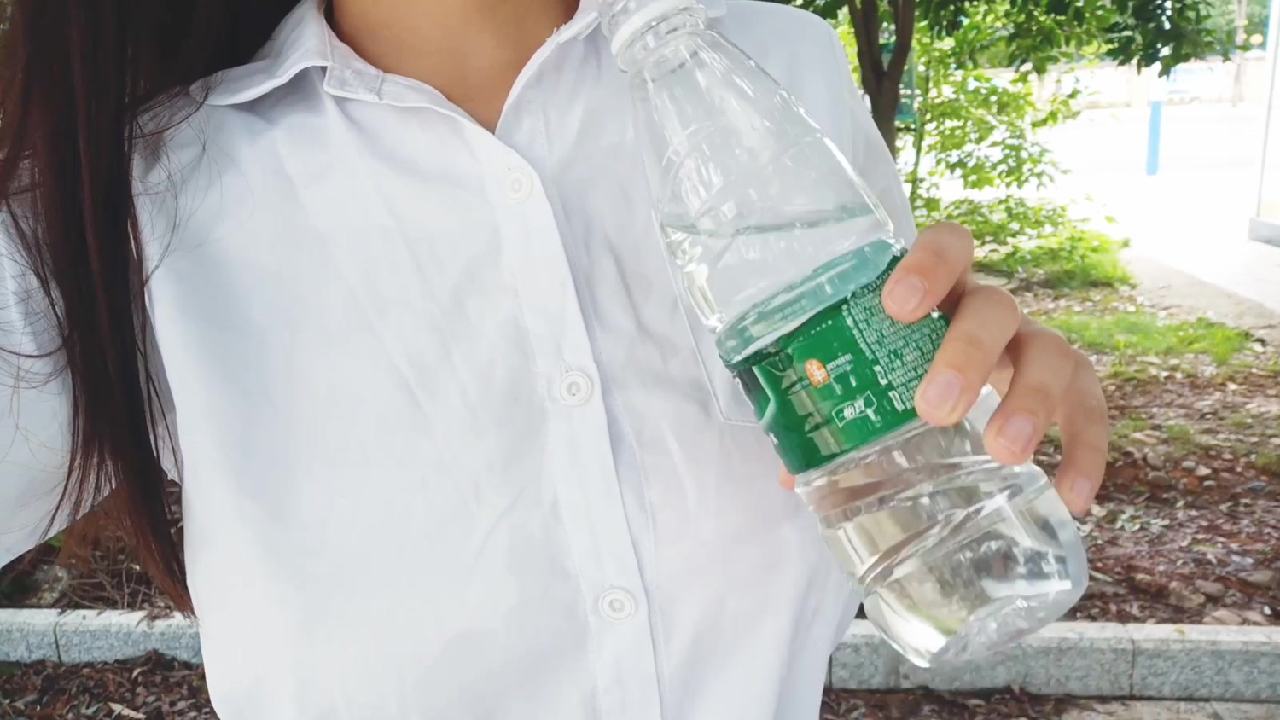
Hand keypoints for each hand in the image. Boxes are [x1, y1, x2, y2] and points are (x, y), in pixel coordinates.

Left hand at [780, 223, 1108, 514]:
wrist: (957, 392)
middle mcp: (990, 310)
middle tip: (935, 409)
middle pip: (994, 308)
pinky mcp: (1071, 386)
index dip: (927, 266)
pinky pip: (1091, 407)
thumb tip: (793, 478)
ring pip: (1051, 352)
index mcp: (938, 292)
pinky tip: (1072, 499)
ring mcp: (1035, 344)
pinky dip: (1086, 451)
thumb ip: (832, 417)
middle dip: (967, 355)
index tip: (896, 308)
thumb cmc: (899, 380)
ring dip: (1031, 401)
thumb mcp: (869, 385)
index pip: (947, 245)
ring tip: (1005, 453)